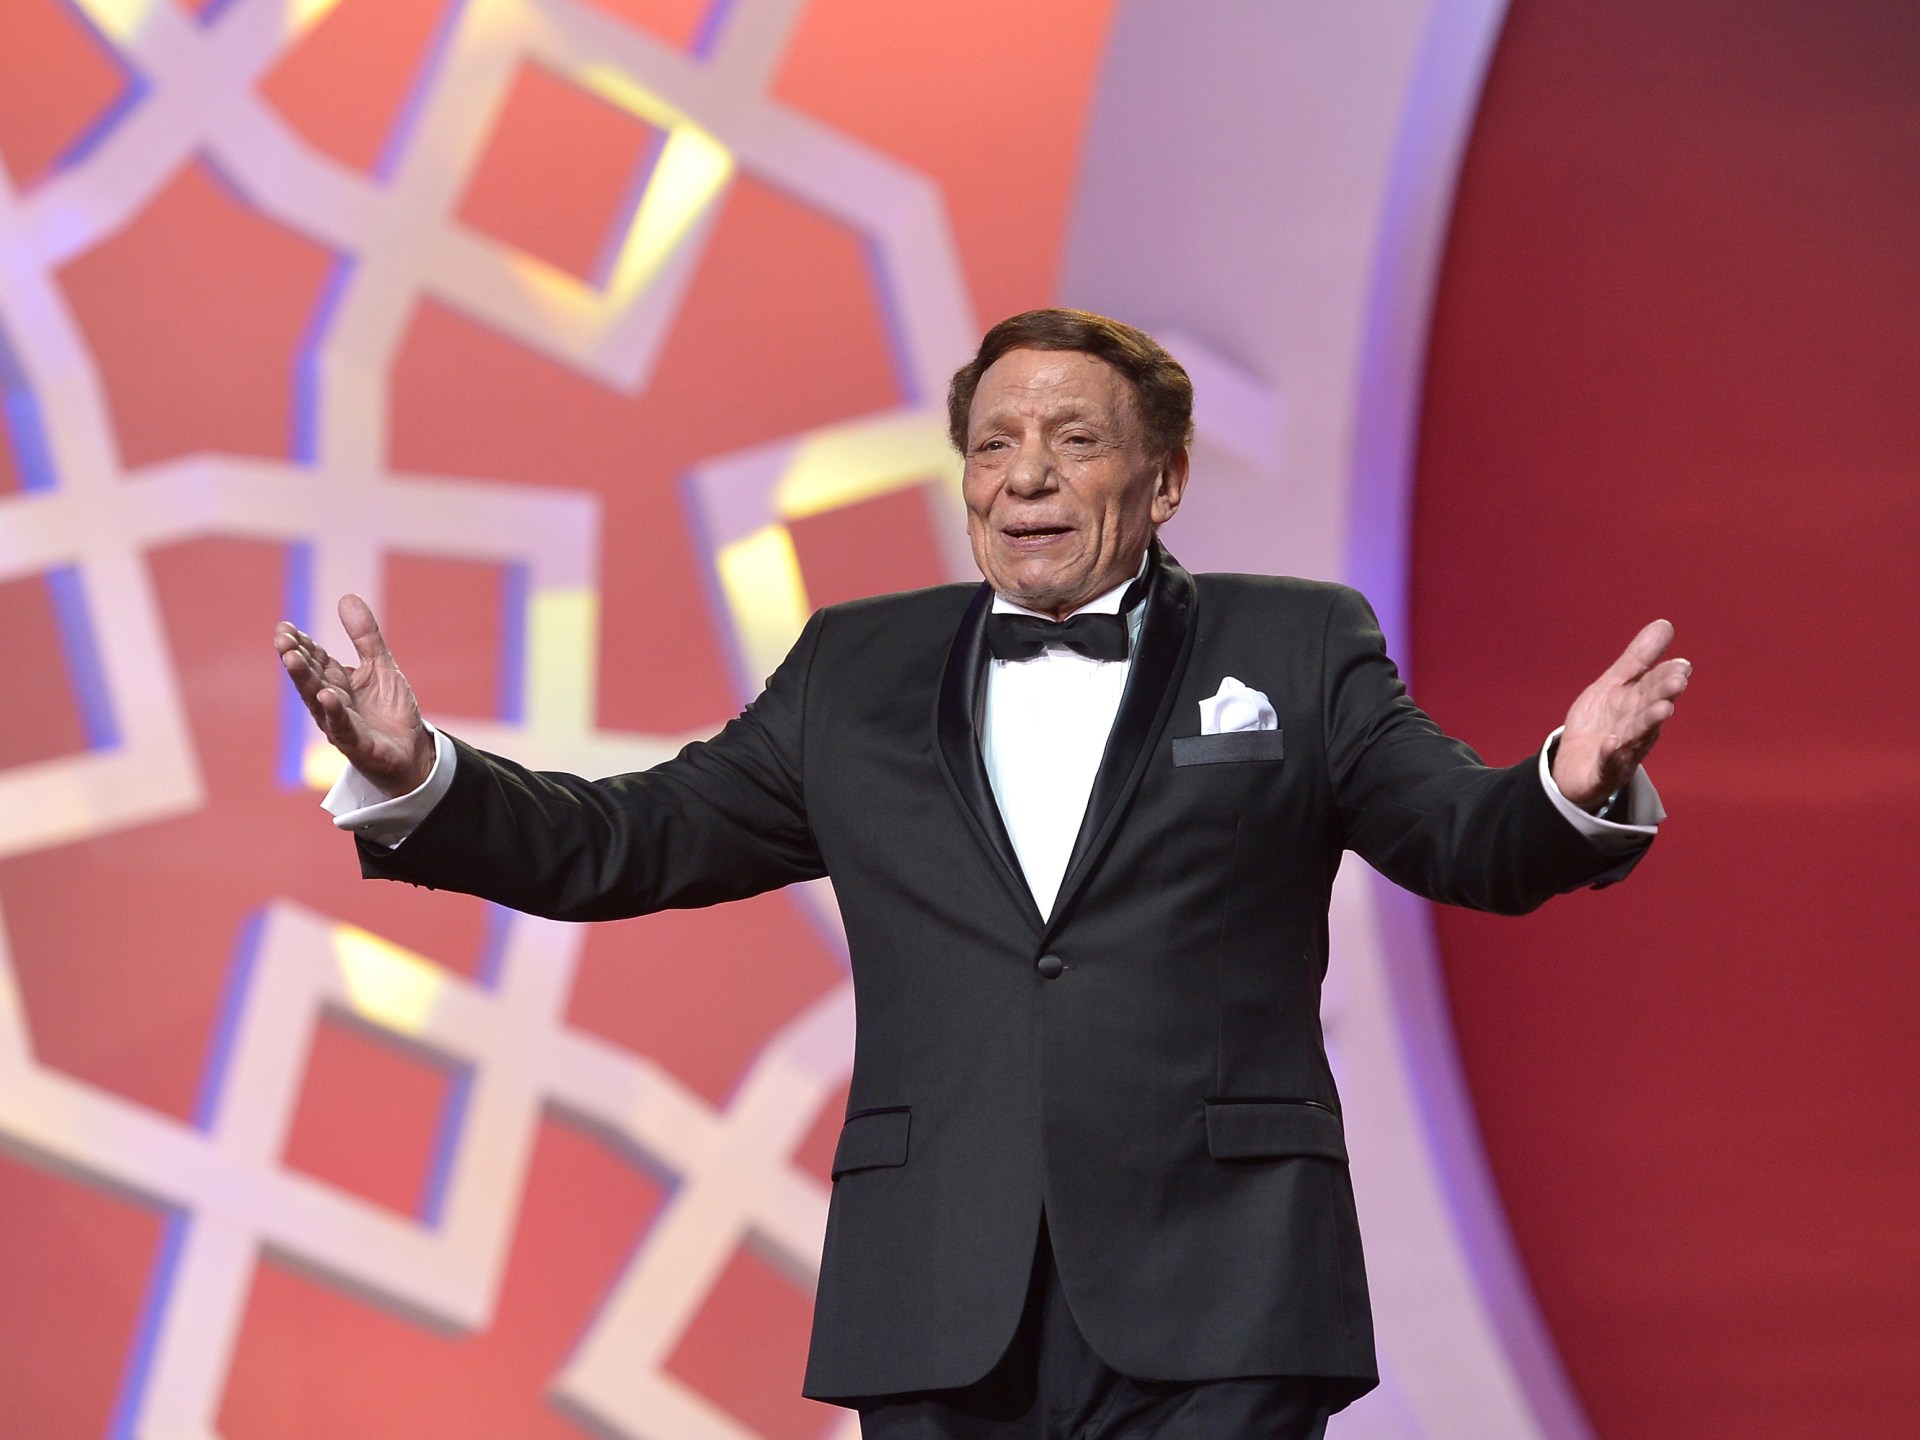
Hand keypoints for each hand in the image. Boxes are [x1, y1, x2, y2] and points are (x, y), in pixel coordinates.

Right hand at [273, 595, 434, 797]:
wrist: (410, 751)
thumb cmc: (388, 710)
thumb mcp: (380, 666)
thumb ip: (365, 636)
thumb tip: (346, 596)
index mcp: (335, 682)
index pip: (314, 659)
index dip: (301, 644)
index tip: (285, 626)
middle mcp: (331, 702)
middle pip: (310, 677)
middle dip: (296, 658)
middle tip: (282, 639)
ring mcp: (341, 724)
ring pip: (318, 700)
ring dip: (305, 680)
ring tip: (293, 659)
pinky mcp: (357, 744)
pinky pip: (343, 727)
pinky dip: (334, 712)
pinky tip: (327, 696)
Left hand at [1551, 619, 1691, 810]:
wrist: (1574, 765)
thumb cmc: (1601, 722)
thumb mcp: (1613, 685)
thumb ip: (1638, 659)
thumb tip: (1665, 624)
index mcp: (1638, 704)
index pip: (1653, 687)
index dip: (1666, 676)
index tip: (1681, 665)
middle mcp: (1636, 728)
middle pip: (1650, 709)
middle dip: (1663, 695)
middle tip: (1678, 681)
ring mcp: (1622, 752)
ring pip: (1637, 736)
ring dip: (1649, 722)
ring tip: (1662, 709)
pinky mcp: (1604, 772)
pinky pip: (1608, 763)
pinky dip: (1612, 754)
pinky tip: (1612, 743)